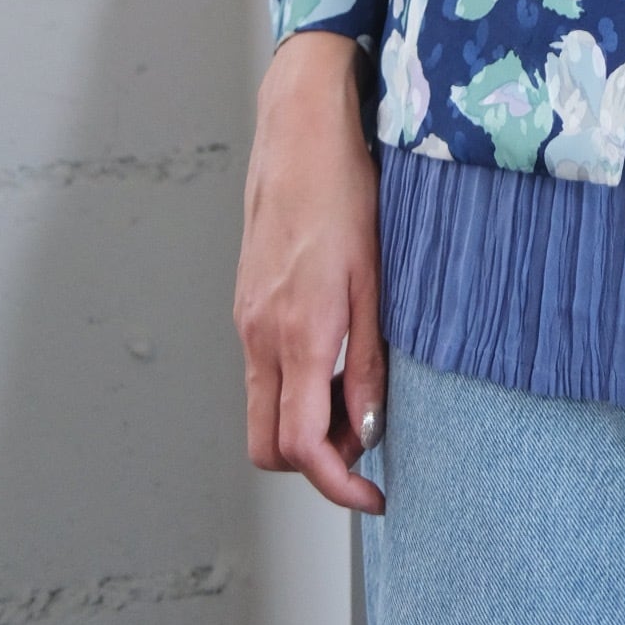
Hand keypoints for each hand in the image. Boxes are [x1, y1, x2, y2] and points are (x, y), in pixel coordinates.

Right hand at [233, 30, 386, 516]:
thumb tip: (369, 429)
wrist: (300, 128)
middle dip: (313, 464)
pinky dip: (296, 387)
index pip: (301, 445)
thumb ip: (370, 359)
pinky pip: (264, 371)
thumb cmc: (345, 189)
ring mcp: (248, 320)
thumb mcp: (376, 275)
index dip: (337, 485)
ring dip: (305, 424)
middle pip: (268, 445)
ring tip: (358, 396)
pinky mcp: (248, 303)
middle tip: (365, 443)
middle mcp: (261, 335)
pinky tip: (335, 357)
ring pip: (264, 409)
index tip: (373, 496)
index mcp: (298, 332)